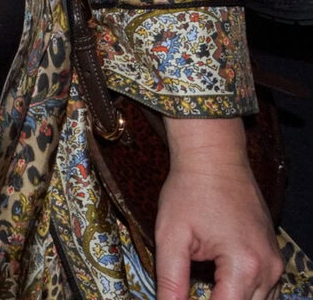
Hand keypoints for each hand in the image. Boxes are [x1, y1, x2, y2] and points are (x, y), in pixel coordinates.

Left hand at [155, 115, 283, 299]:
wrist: (214, 159)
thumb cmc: (190, 191)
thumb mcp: (171, 237)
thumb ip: (171, 279)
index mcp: (244, 265)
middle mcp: (268, 269)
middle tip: (186, 294)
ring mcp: (275, 263)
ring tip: (201, 291)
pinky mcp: (272, 257)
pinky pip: (263, 291)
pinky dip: (241, 295)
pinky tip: (217, 287)